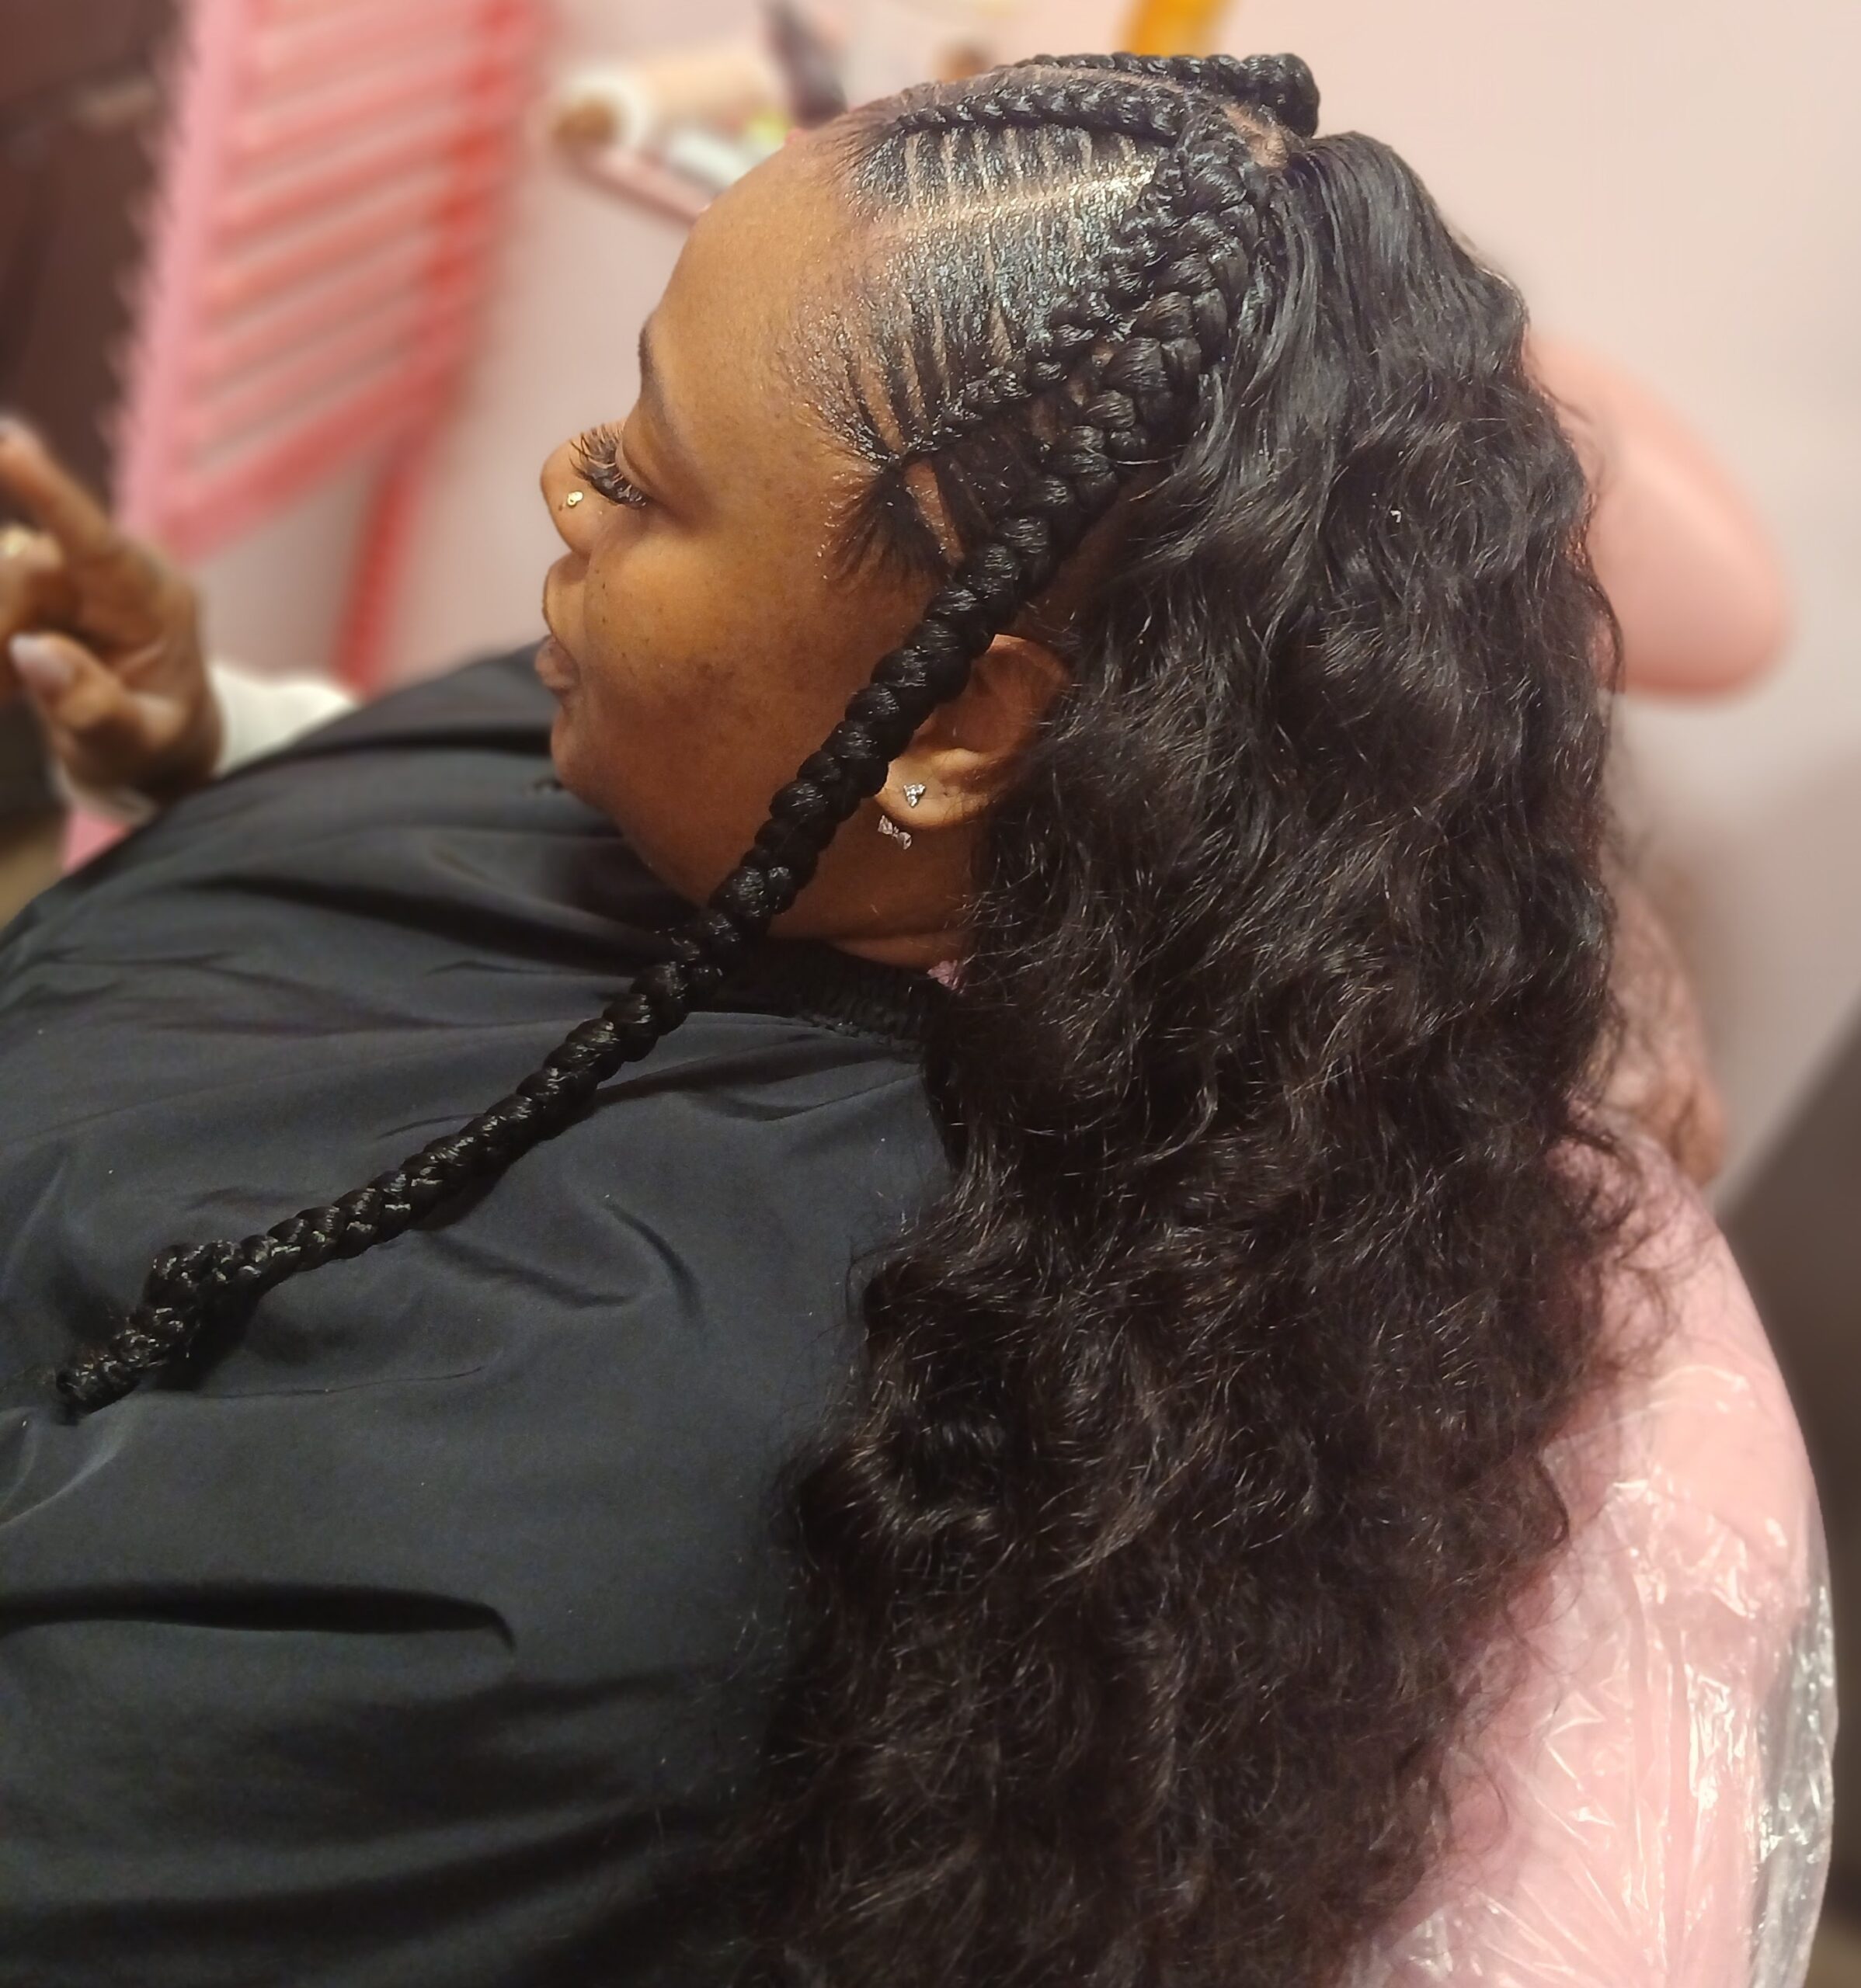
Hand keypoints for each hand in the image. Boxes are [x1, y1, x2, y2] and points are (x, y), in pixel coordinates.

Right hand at [0, 417, 219, 802]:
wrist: (152, 740)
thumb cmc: (154, 742)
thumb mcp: (136, 746)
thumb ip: (94, 708)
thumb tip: (33, 652)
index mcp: (155, 601)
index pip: (98, 543)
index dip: (50, 493)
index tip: (11, 449)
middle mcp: (109, 572)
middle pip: (18, 571)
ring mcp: (66, 571)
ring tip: (5, 696)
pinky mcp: (31, 581)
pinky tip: (5, 685)